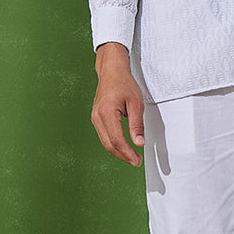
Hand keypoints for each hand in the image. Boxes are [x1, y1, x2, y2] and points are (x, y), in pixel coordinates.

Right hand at [91, 43, 144, 166]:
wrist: (111, 71)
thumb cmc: (124, 83)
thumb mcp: (135, 103)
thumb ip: (137, 125)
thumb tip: (139, 143)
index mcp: (106, 113)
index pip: (116, 140)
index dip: (127, 153)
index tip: (137, 160)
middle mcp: (97, 117)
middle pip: (109, 145)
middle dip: (123, 156)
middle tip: (137, 161)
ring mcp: (94, 118)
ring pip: (105, 142)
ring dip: (118, 151)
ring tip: (132, 156)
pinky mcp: (96, 118)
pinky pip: (104, 136)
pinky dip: (113, 144)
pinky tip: (124, 146)